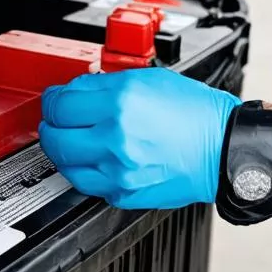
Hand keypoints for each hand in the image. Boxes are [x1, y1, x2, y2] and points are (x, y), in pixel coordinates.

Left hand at [39, 67, 239, 209]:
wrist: (221, 148)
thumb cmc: (193, 113)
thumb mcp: (149, 79)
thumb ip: (107, 84)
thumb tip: (77, 91)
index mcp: (121, 102)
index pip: (61, 103)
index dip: (53, 99)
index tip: (56, 99)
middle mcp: (116, 136)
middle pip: (55, 136)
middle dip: (51, 125)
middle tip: (56, 120)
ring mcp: (118, 169)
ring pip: (65, 164)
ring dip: (62, 150)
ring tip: (71, 140)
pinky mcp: (124, 192)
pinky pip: (87, 183)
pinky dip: (83, 170)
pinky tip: (92, 158)